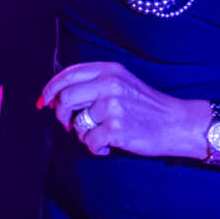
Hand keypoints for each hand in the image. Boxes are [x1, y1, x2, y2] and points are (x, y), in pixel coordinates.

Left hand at [41, 61, 195, 159]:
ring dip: (82, 134)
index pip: (68, 74)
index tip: (44, 102)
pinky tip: (108, 146)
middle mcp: (109, 85)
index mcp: (109, 70)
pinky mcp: (116, 129)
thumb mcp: (121, 82)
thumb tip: (55, 97)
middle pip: (65, 98)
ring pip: (77, 123)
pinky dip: (95, 148)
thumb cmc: (146, 106)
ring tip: (99, 135)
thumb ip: (92, 84)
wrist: (176, 123)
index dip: (50, 88)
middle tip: (69, 125)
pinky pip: (89, 141)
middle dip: (61, 115)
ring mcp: (113, 107)